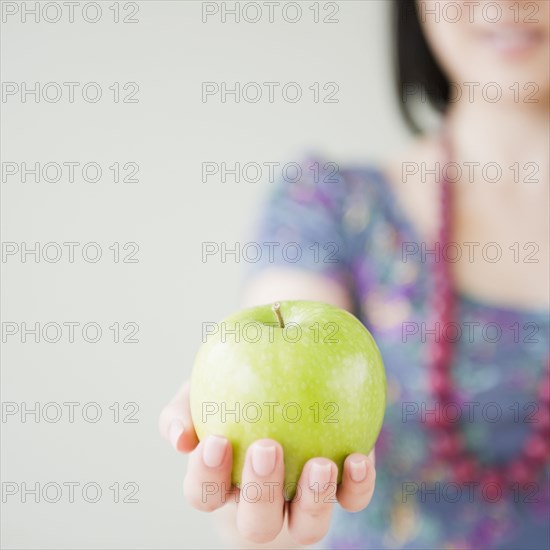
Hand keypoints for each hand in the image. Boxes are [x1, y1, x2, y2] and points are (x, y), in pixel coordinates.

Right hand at [159, 381, 375, 545]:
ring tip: (320, 464)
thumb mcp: (204, 392)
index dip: (206, 476)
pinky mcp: (340, 492)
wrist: (285, 387)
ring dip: (314, 498)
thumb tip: (179, 438)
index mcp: (222, 484)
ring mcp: (301, 505)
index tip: (216, 440)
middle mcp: (261, 505)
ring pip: (307, 525)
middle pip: (256, 522)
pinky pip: (351, 501)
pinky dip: (357, 487)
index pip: (203, 494)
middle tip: (266, 448)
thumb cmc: (235, 397)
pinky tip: (358, 458)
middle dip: (261, 492)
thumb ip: (184, 409)